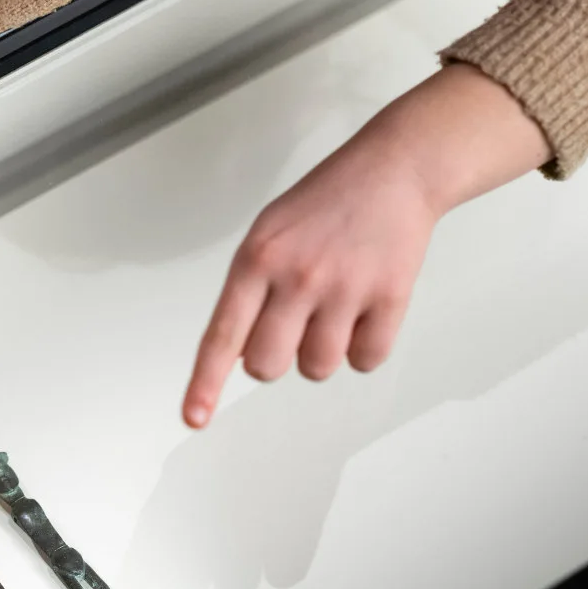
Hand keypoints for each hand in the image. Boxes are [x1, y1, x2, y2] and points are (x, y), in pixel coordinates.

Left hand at [182, 64, 552, 427]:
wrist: (392, 171)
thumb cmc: (324, 203)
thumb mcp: (267, 234)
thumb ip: (248, 291)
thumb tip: (233, 354)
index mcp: (257, 258)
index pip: (222, 335)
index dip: (206, 383)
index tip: (195, 417)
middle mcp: (296, 277)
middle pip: (267, 366)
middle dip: (275, 357)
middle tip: (293, 323)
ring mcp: (344, 289)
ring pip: (317, 369)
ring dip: (322, 352)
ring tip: (333, 308)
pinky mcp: (389, 298)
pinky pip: (366, 360)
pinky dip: (364, 347)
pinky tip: (364, 310)